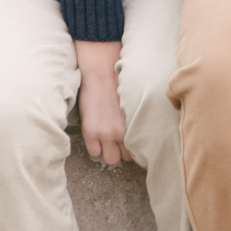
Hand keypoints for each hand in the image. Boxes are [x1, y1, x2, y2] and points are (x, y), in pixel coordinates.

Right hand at [75, 40, 131, 165]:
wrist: (102, 71)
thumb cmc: (119, 84)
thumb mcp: (133, 105)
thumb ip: (136, 121)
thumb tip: (140, 133)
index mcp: (136, 124)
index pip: (140, 149)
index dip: (134, 146)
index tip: (131, 141)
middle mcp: (122, 132)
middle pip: (126, 157)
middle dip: (122, 149)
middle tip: (118, 139)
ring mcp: (105, 133)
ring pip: (111, 159)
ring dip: (109, 150)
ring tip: (107, 137)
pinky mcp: (91, 132)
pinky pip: (95, 152)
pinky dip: (95, 146)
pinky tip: (96, 133)